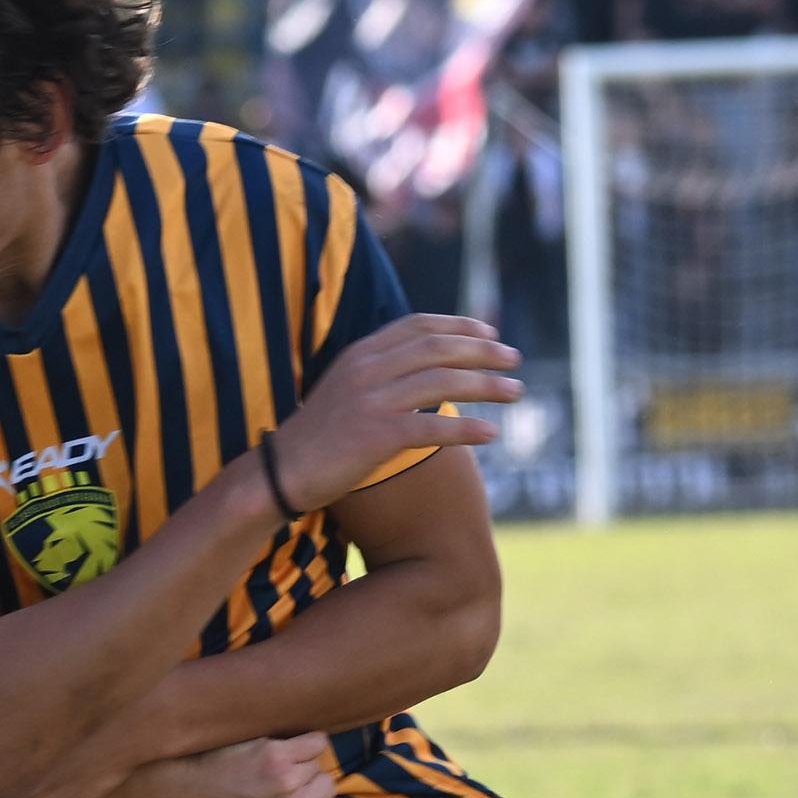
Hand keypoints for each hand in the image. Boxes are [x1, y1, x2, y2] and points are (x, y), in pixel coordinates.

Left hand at [94, 734, 348, 797]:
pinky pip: (313, 740)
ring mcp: (288, 782)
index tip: (301, 797)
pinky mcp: (275, 754)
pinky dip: (303, 740)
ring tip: (272, 762)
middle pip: (327, 785)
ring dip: (301, 758)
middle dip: (308, 780)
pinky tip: (281, 743)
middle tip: (281, 778)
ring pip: (318, 762)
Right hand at [267, 312, 527, 509]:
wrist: (280, 472)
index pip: (417, 326)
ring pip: (441, 383)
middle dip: (482, 350)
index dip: (458, 325)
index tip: (489, 330)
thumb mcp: (344, 390)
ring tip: (516, 391)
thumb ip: (379, 374)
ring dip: (486, 386)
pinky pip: (431, 428)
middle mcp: (366, 370)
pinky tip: (491, 433)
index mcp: (359, 354)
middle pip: (437, 349)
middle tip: (514, 358)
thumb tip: (424, 371)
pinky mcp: (374, 437)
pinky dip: (465, 429)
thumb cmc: (317, 437)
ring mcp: (370, 402)